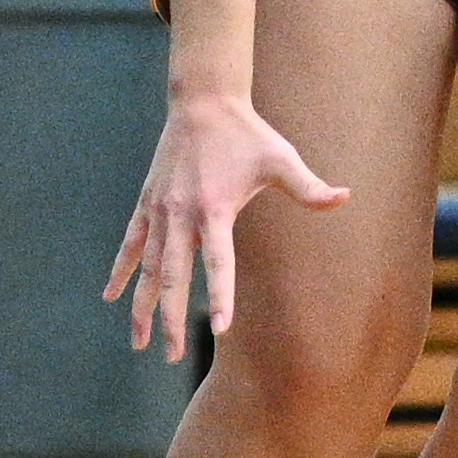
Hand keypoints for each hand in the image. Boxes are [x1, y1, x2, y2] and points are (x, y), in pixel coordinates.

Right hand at [104, 94, 348, 360]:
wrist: (203, 102)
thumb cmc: (247, 133)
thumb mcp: (281, 158)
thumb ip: (309, 186)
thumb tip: (347, 197)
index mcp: (214, 208)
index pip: (218, 262)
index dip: (220, 294)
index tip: (219, 328)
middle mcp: (181, 214)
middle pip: (173, 275)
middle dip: (171, 317)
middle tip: (172, 355)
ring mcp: (160, 210)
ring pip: (146, 267)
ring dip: (141, 305)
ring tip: (138, 342)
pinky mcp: (147, 203)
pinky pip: (130, 244)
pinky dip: (121, 271)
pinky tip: (111, 297)